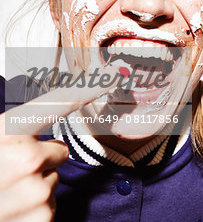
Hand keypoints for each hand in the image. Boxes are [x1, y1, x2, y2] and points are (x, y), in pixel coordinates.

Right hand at [0, 66, 124, 221]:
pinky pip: (50, 204)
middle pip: (59, 152)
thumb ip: (14, 133)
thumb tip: (42, 135)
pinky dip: (34, 209)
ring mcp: (37, 191)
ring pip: (53, 180)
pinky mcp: (43, 217)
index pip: (53, 105)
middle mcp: (26, 160)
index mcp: (7, 133)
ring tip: (3, 195)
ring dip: (34, 186)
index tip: (109, 77)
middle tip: (7, 173)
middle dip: (39, 161)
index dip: (83, 90)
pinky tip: (10, 211)